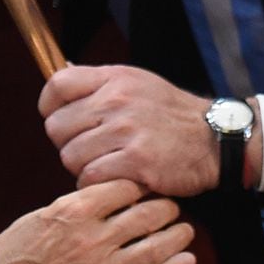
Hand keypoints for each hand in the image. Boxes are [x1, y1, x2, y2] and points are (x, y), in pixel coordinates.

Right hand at [0, 180, 195, 263]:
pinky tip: (186, 261)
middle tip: (172, 205)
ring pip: (155, 246)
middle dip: (165, 207)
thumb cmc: (11, 257)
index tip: (147, 184)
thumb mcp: (39, 219)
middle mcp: (93, 238)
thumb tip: (102, 199)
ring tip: (185, 230)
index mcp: (73, 211)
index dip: (140, 183)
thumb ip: (75, 208)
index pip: (123, 187)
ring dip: (177, 236)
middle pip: (146, 214)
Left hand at [39, 65, 256, 198]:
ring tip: (105, 165)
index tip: (61, 121)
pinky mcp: (136, 162)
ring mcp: (126, 131)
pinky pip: (90, 178)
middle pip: (57, 127)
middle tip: (90, 150)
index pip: (57, 85)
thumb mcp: (136, 82)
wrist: (213, 138)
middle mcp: (116, 100)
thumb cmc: (169, 114)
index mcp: (114, 78)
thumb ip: (99, 84)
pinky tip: (115, 179)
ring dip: (82, 167)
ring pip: (70, 157)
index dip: (50, 107)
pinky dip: (96, 184)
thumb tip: (62, 82)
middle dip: (68, 143)